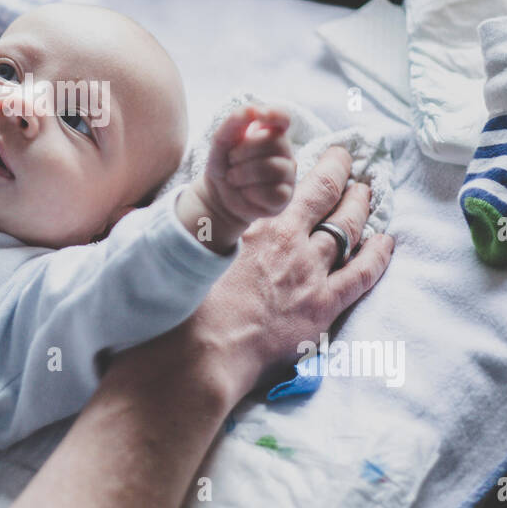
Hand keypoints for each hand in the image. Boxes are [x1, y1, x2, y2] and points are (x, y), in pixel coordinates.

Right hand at [125, 145, 395, 405]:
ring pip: (346, 227)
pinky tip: (387, 240)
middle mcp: (284, 238)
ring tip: (370, 190)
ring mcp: (309, 271)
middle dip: (338, 171)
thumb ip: (162, 232)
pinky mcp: (323, 305)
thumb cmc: (182, 309)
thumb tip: (119, 214)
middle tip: (349, 157)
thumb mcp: (170, 257)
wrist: (200, 354)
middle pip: (322, 194)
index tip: (302, 153)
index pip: (281, 183)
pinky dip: (378, 254)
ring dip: (361, 204)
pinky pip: (362, 272)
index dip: (296, 165)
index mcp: (249, 224)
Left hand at [183, 105, 294, 249]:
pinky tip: (246, 192)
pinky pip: (272, 192)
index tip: (260, 116)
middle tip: (232, 161)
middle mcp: (284, 151)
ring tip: (234, 178)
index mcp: (270, 132)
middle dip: (243, 152)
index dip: (275, 113)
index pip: (282, 116)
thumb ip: (235, 120)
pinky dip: (251, 193)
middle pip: (274, 142)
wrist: (218, 194)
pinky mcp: (285, 196)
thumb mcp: (222, 139)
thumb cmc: (224, 162)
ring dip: (243, 174)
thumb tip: (253, 109)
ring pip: (273, 168)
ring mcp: (287, 174)